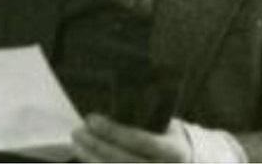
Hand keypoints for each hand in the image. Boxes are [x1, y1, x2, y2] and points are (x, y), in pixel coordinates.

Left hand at [71, 114, 191, 162]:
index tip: (92, 119)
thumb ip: (146, 118)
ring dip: (91, 157)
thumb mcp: (166, 125)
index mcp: (174, 151)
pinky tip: (86, 155)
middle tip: (78, 130)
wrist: (184, 162)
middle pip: (123, 160)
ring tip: (77, 142)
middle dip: (96, 145)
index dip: (114, 132)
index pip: (142, 141)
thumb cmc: (169, 136)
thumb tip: (113, 103)